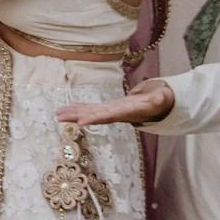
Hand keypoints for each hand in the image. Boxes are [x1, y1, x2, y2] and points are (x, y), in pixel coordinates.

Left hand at [57, 83, 176, 129]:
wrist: (156, 108)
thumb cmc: (158, 102)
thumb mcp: (161, 99)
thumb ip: (160, 98)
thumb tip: (161, 96)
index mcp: (125, 112)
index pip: (108, 116)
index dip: (95, 118)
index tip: (81, 122)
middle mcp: (114, 114)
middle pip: (93, 116)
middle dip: (77, 117)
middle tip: (60, 118)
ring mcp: (109, 112)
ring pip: (89, 112)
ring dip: (73, 114)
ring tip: (57, 115)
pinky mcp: (107, 108)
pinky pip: (91, 108)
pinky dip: (78, 108)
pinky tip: (67, 108)